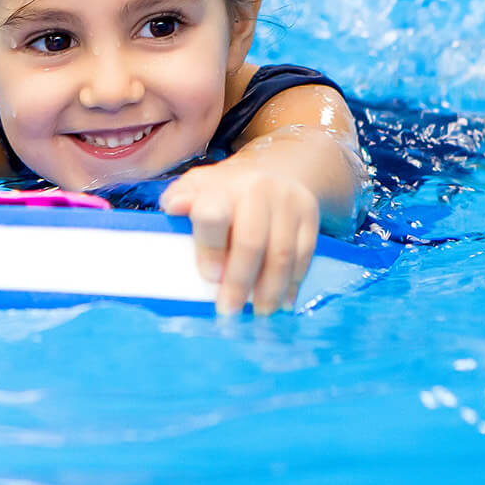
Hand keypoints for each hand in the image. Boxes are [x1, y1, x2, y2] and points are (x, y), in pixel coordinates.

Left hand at [159, 161, 318, 315]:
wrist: (271, 171)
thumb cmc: (223, 191)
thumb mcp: (195, 188)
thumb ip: (179, 199)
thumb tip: (174, 208)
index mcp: (222, 185)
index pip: (213, 216)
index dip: (210, 249)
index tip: (209, 278)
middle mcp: (258, 188)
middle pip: (251, 242)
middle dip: (239, 282)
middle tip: (229, 311)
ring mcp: (288, 200)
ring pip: (282, 253)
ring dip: (269, 291)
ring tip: (258, 313)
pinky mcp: (310, 214)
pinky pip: (305, 254)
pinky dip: (293, 283)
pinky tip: (282, 301)